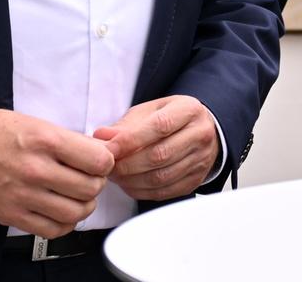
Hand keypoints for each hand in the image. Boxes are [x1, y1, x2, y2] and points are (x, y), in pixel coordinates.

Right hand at [0, 110, 113, 237]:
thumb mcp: (38, 124)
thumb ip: (70, 141)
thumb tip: (103, 153)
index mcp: (45, 140)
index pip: (99, 160)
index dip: (105, 162)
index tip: (99, 161)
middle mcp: (36, 169)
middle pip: (91, 188)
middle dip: (96, 183)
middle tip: (89, 178)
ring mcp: (23, 195)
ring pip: (75, 212)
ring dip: (83, 205)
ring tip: (77, 195)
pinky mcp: (12, 215)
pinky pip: (52, 229)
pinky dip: (65, 223)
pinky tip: (62, 211)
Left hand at [92, 95, 220, 200]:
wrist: (201, 131)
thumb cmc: (170, 119)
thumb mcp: (150, 111)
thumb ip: (126, 125)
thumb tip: (101, 138)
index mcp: (189, 110)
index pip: (160, 126)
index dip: (130, 140)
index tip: (108, 149)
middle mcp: (200, 135)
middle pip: (160, 155)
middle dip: (127, 164)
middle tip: (106, 166)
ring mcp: (201, 160)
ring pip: (161, 177)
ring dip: (131, 180)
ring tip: (115, 175)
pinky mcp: (195, 180)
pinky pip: (164, 192)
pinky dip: (141, 191)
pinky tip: (128, 184)